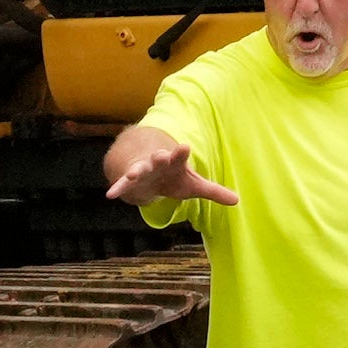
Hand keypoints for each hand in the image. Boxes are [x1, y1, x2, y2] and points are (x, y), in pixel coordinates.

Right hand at [107, 136, 241, 216]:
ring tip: (132, 174)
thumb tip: (238, 201)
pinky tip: (109, 194)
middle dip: (159, 157)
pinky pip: (122, 184)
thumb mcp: (194, 186)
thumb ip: (214, 192)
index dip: (181, 152)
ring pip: (139, 169)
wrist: (148, 173)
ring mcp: (142, 170)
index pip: (179, 156)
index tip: (184, 146)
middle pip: (158, 159)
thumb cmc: (173, 178)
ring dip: (136, 171)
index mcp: (174, 162)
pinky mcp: (130, 180)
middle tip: (160, 155)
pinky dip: (117, 188)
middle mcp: (157, 162)